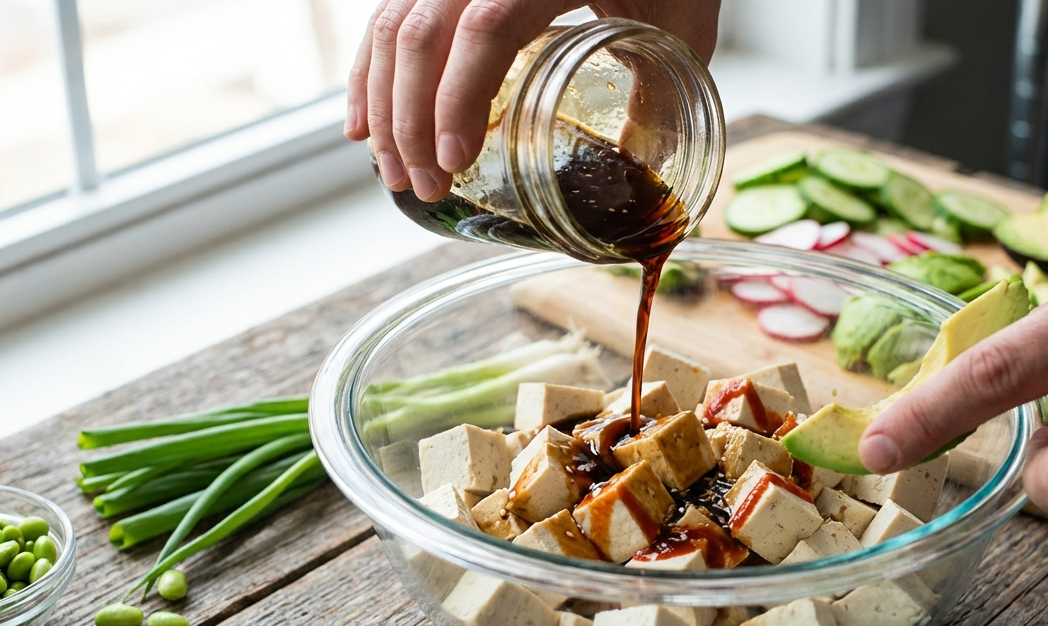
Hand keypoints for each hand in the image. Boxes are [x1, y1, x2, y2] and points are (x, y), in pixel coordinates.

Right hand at [345, 0, 720, 200]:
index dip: (459, 98)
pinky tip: (366, 122)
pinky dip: (371, 70)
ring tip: (394, 171)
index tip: (454, 161)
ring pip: (394, 24)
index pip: (486, 28)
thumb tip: (640, 167)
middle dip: (411, 120)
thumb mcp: (681, 25)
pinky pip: (390, 13)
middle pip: (423, 32)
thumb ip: (659, 92)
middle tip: (424, 186)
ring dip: (385, 104)